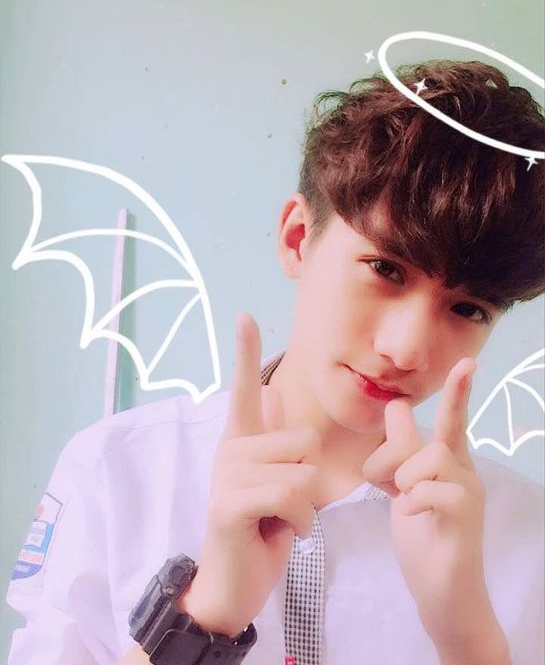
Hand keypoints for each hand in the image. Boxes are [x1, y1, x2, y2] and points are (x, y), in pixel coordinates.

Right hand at [183, 311, 320, 637]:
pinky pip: (290, 495)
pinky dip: (300, 522)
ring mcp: (225, 474)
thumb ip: (272, 436)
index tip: (244, 316)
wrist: (233, 584)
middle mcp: (229, 448)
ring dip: (306, 507)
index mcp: (241, 440)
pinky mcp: (228, 502)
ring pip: (302, 470)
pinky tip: (280, 534)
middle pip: (303, 440)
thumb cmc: (260, 530)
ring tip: (281, 522)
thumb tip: (275, 388)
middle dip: (308, 481)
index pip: (245, 387)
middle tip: (283, 507)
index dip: (246, 351)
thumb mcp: (274, 481)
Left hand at [362, 358, 496, 648]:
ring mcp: (469, 495)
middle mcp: (465, 471)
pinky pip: (434, 491)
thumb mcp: (403, 489)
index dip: (457, 392)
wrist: (442, 594)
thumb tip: (394, 410)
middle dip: (398, 453)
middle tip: (388, 486)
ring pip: (433, 457)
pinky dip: (414, 502)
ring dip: (404, 479)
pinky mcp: (465, 519)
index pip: (451, 420)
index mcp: (449, 462)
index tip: (466, 362)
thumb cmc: (422, 538)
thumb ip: (400, 454)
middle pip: (437, 434)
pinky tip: (411, 517)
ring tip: (402, 504)